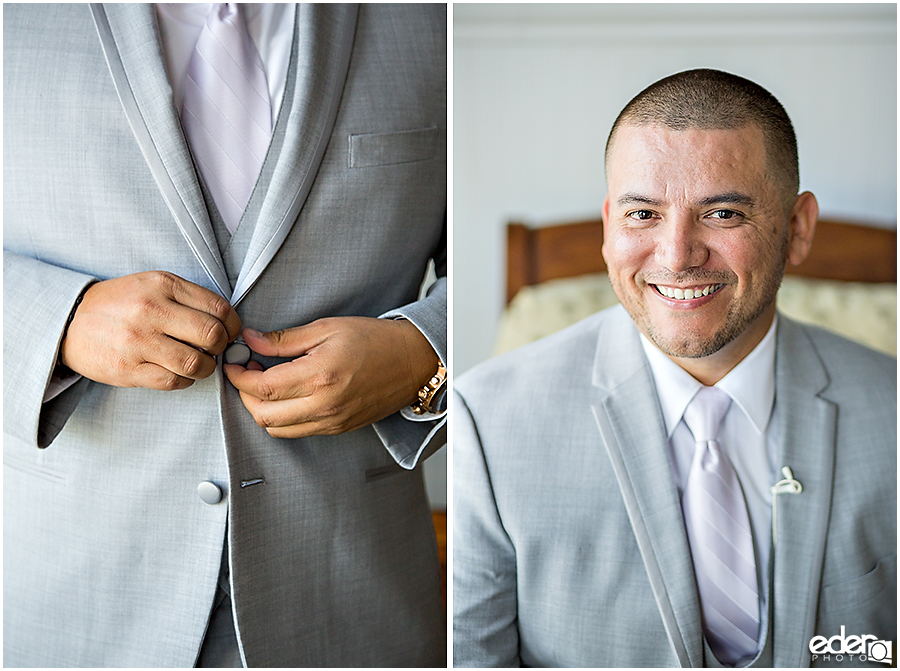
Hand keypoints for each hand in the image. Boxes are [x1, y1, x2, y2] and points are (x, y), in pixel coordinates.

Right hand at [60, 271, 240, 389]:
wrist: (70, 321)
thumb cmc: (120, 303)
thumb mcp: (153, 284)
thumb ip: (188, 298)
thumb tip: (227, 322)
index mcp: (163, 285)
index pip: (219, 308)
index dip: (233, 325)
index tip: (230, 331)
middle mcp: (151, 311)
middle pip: (212, 335)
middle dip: (222, 347)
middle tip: (215, 349)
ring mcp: (138, 341)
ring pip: (196, 363)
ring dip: (206, 368)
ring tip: (198, 363)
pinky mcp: (128, 368)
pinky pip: (173, 382)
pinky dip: (185, 381)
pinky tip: (179, 373)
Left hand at [223, 317, 438, 437]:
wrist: (413, 362)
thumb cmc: (374, 339)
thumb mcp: (327, 328)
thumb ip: (285, 339)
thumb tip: (250, 341)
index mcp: (320, 376)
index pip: (262, 387)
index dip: (239, 376)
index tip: (234, 362)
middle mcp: (324, 405)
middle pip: (263, 415)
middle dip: (244, 396)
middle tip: (245, 372)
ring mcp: (332, 421)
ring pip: (277, 429)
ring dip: (261, 409)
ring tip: (264, 384)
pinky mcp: (338, 429)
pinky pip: (297, 432)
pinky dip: (282, 418)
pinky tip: (286, 395)